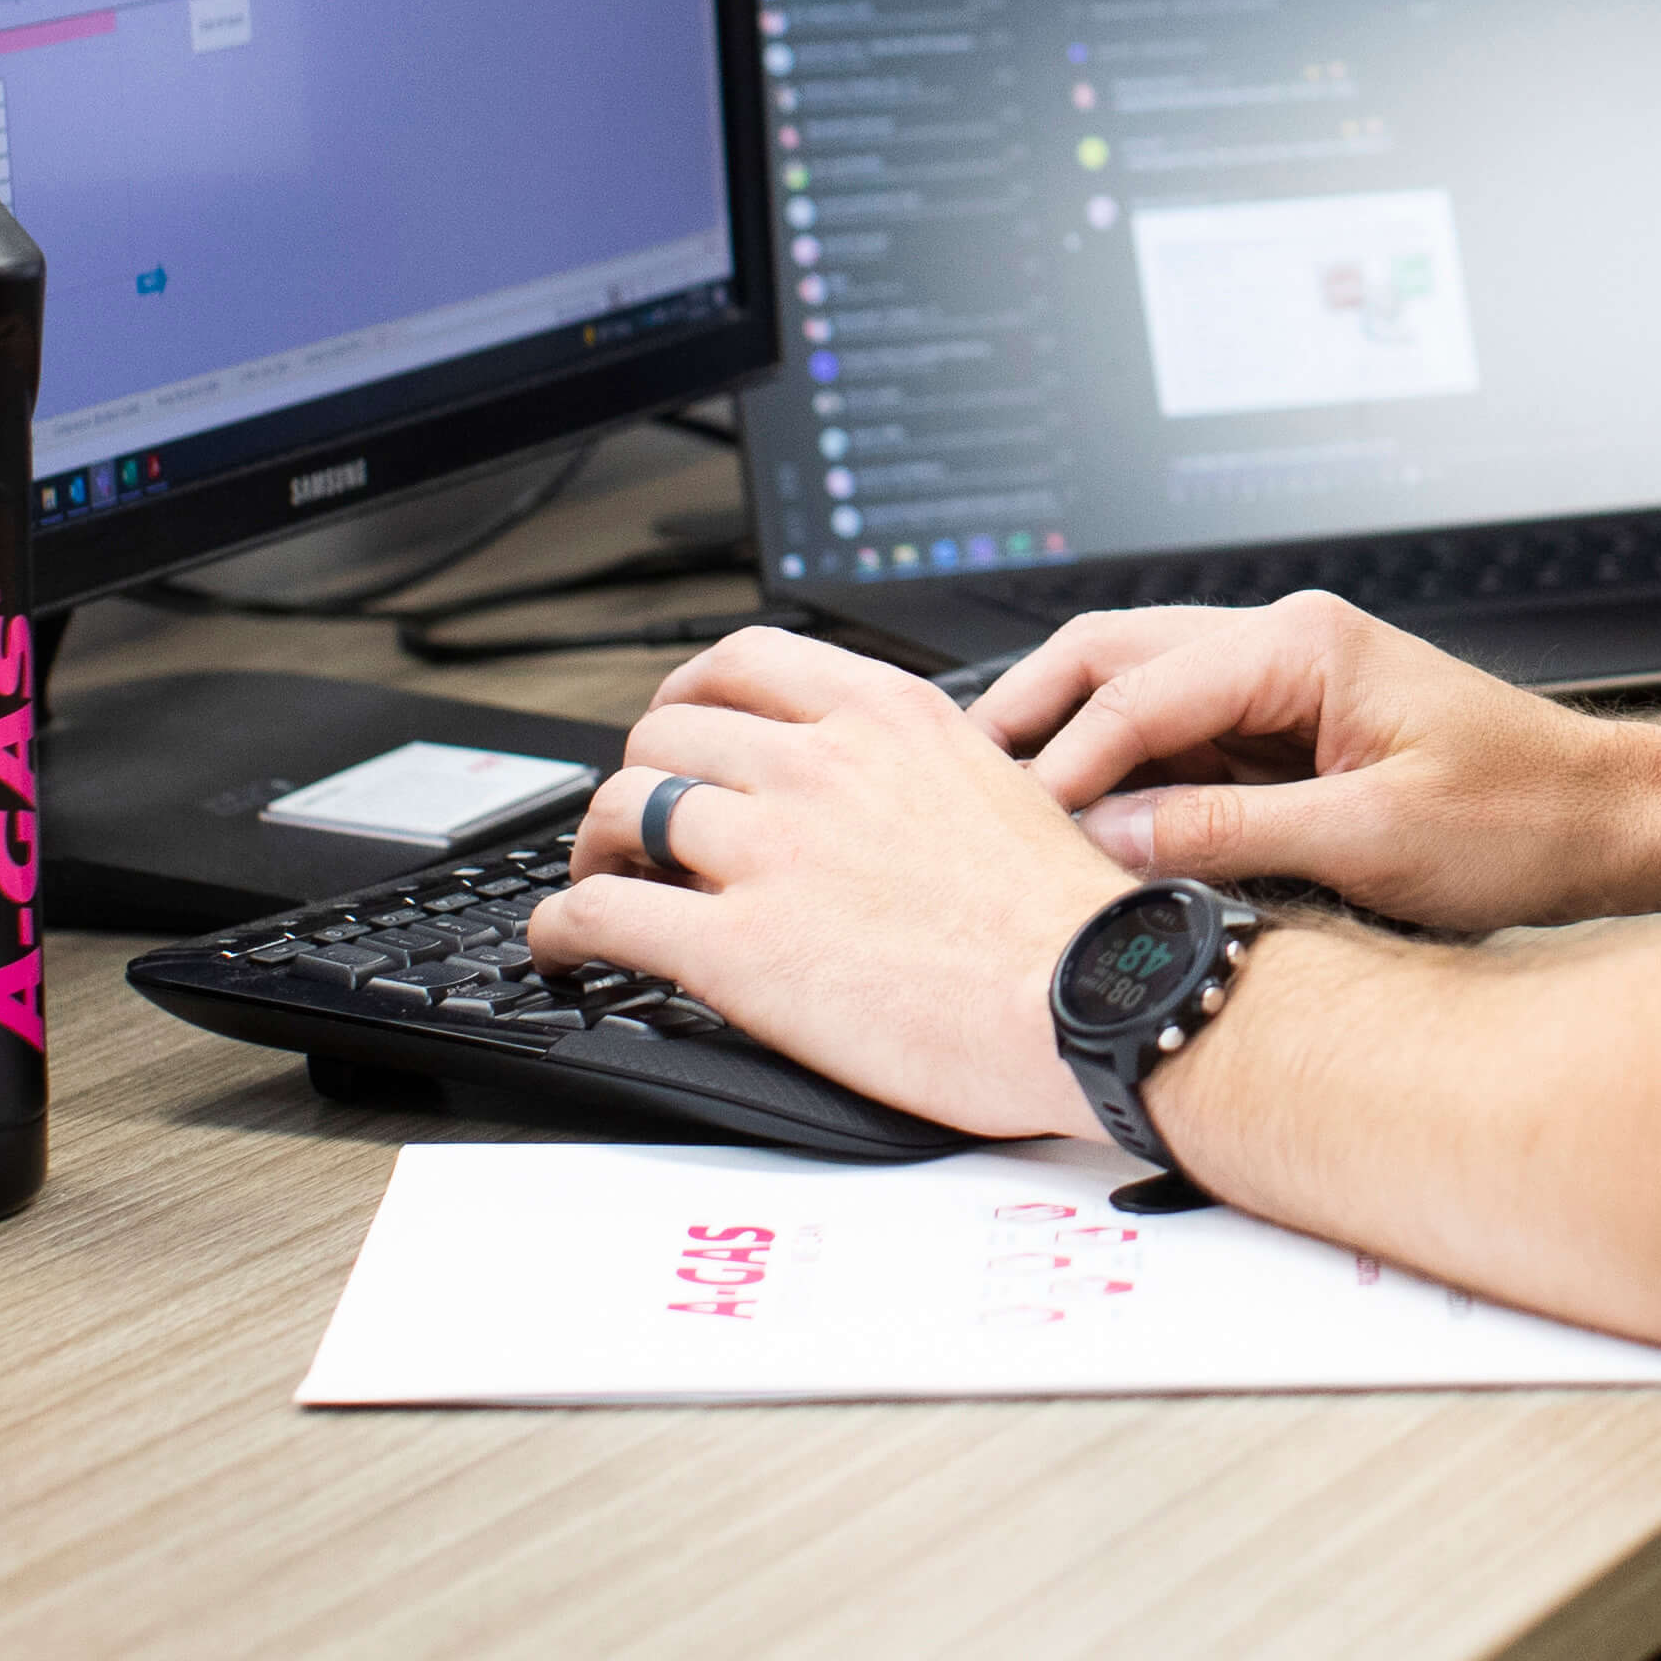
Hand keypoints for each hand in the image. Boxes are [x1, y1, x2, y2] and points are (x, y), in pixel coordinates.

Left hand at [527, 628, 1133, 1140]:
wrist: (1097, 1000)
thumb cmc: (1071, 920)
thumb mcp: (1001, 784)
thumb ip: (917, 766)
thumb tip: (876, 784)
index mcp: (886, 716)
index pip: (741, 661)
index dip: (687, 694)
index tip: (680, 726)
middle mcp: (819, 763)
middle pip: (665, 735)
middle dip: (641, 778)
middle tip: (644, 825)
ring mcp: (772, 850)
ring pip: (623, 811)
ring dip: (595, 850)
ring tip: (600, 884)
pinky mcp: (739, 946)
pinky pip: (603, 914)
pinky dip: (563, 927)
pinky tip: (567, 946)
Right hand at [968, 594, 1660, 934]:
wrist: (1605, 823)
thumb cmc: (1522, 817)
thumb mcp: (1371, 841)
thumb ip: (1232, 834)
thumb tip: (1114, 840)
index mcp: (1303, 642)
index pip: (1140, 690)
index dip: (1066, 762)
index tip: (1015, 826)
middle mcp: (1285, 642)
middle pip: (1114, 655)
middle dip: (1032, 715)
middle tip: (963, 785)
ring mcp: (1285, 683)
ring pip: (1137, 689)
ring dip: (1073, 742)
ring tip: (1005, 809)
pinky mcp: (1291, 730)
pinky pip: (1183, 738)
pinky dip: (1126, 773)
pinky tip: (1091, 826)